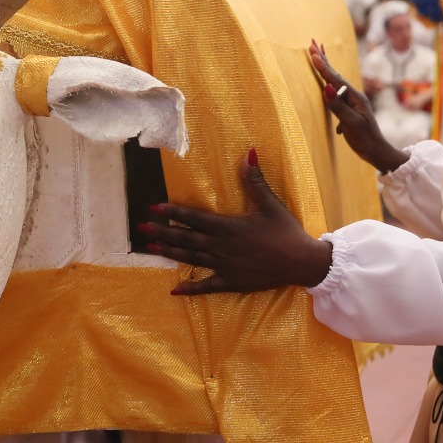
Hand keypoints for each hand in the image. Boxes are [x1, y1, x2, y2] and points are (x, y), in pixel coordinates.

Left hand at [143, 151, 331, 295]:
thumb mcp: (270, 204)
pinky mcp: (232, 283)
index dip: (173, 212)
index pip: (194, 218)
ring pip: (191, 259)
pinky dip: (191, 289)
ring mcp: (225, 266)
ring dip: (170, 253)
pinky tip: (175, 290)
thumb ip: (255, 180)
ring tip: (150, 248)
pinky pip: (207, 286)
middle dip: (163, 232)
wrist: (302, 262)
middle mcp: (222, 246)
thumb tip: (249, 153)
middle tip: (141, 229)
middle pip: (186, 238)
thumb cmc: (286, 231)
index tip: (153, 208)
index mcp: (228, 226)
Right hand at [309, 42, 408, 172]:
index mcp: (354, 97)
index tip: (312, 51)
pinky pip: (335, 94)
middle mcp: (353, 96)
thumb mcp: (350, 123)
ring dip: (325, 70)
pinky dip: (328, 86)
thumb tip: (325, 87)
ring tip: (319, 57)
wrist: (377, 152)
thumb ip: (337, 105)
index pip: (334, 78)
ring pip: (335, 83)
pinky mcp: (349, 110)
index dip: (322, 66)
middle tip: (313, 43)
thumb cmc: (364, 139)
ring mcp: (352, 103)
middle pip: (335, 75)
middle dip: (324, 59)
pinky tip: (326, 86)